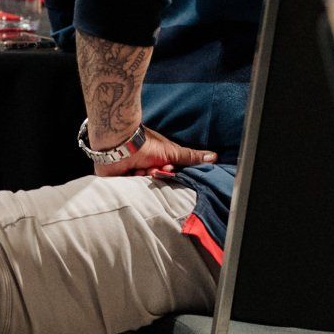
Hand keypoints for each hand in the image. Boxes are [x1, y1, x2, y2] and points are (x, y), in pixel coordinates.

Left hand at [94, 125, 217, 178]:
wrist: (120, 144)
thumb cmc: (146, 145)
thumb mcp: (171, 152)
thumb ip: (191, 156)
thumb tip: (214, 157)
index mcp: (156, 159)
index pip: (166, 174)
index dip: (167, 174)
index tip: (165, 169)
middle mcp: (144, 165)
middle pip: (154, 181)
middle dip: (154, 176)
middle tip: (152, 169)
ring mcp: (131, 172)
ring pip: (142, 185)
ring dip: (142, 178)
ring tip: (139, 168)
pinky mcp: (118, 180)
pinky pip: (128, 189)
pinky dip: (131, 182)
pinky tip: (130, 173)